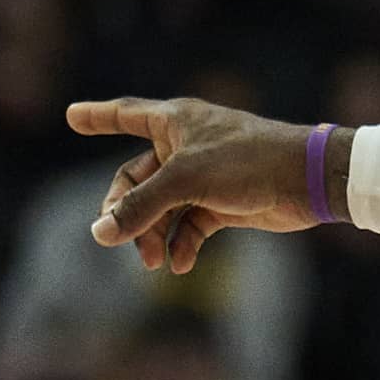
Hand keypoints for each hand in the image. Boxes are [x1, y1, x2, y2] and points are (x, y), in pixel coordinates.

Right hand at [67, 96, 324, 273]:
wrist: (307, 180)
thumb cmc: (247, 162)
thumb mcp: (185, 180)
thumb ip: (140, 206)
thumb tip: (100, 233)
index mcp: (173, 122)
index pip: (124, 115)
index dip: (97, 116)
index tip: (71, 116)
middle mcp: (185, 146)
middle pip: (136, 178)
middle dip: (126, 210)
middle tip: (118, 238)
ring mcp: (204, 177)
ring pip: (162, 207)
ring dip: (153, 235)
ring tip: (153, 262)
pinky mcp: (223, 203)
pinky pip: (190, 225)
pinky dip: (182, 243)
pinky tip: (180, 264)